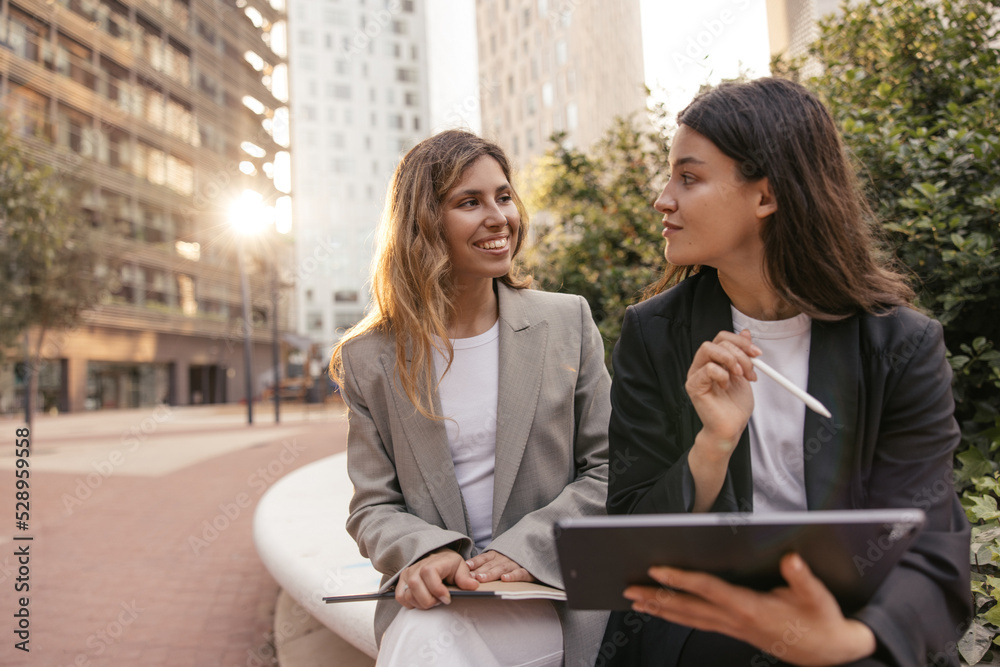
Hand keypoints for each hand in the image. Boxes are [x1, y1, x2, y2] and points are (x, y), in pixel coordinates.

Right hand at [395, 548, 478, 609]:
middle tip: (439, 602)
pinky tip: (421, 601)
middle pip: (415, 586)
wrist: (437, 558)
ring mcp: (407, 574)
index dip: (437, 590)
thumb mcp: (460, 567)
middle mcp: (416, 567)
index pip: (429, 574)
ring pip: (407, 594)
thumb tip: (474, 586)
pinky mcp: (402, 582)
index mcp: (433, 562)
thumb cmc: (449, 564)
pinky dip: (410, 603)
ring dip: (421, 603)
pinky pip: (400, 597)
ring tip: (432, 601)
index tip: (447, 599)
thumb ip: (465, 577)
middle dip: (428, 600)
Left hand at [465, 550, 535, 583]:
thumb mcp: (501, 558)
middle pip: (490, 565)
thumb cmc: (514, 559)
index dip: (475, 561)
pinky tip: (504, 579)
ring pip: (502, 569)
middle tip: (469, 577)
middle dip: (479, 571)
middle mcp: (505, 558)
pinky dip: (512, 576)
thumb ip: (487, 563)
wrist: (538, 553)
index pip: (484, 558)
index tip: (466, 566)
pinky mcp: (528, 571)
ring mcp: (516, 564)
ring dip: (491, 573)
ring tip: (481, 579)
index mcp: (498, 555)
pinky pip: (519, 573)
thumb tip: (468, 571)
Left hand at [624, 553, 876, 665]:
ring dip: (661, 609)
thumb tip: (791, 560)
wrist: (831, 653)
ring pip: (690, 619)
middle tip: (629, 589)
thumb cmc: (822, 621)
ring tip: (636, 601)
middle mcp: (737, 621)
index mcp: (752, 608)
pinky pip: (699, 623)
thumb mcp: (819, 598)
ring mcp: (734, 629)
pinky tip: (663, 611)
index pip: (709, 590)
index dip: (682, 579)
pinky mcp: (735, 631)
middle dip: (658, 598)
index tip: (658, 570)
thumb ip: (802, 578)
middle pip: (689, 608)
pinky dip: (677, 617)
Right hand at [686, 329, 759, 456]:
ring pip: (708, 349)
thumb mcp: (745, 375)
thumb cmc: (735, 406)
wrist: (731, 428)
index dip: (741, 342)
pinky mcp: (693, 386)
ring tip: (739, 376)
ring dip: (731, 360)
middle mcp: (701, 364)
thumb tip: (746, 332)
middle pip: (717, 341)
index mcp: (713, 360)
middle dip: (739, 353)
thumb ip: (743, 354)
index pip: (722, 338)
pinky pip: (708, 369)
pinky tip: (726, 387)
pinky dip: (722, 375)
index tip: (757, 353)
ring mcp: (695, 374)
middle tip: (750, 369)